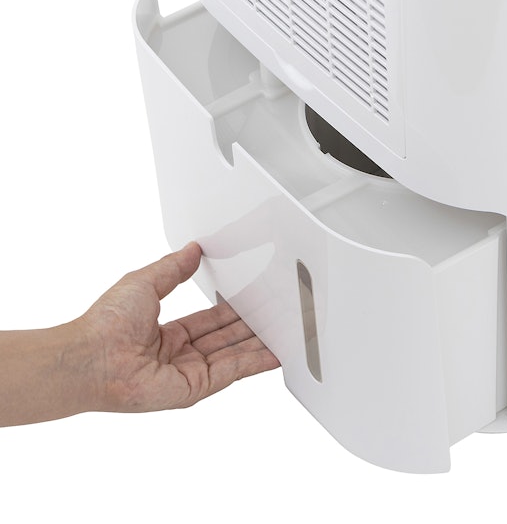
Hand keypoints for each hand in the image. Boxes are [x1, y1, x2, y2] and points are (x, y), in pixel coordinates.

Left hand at [79, 242, 279, 412]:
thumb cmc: (106, 323)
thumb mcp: (144, 282)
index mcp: (166, 334)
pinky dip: (255, 363)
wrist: (91, 357)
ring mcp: (187, 373)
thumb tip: (192, 249)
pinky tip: (274, 354)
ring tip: (284, 332)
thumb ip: (173, 268)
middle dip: (251, 327)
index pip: (209, 321)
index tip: (252, 299)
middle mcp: (179, 355)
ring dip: (259, 344)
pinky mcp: (194, 389)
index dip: (231, 310)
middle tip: (276, 314)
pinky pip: (231, 373)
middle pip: (225, 339)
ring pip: (233, 356)